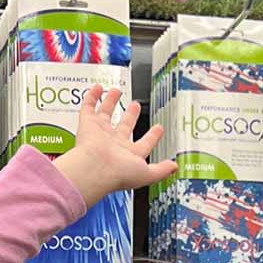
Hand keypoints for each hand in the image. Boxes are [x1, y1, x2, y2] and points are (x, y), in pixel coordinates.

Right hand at [54, 85, 175, 208]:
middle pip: (124, 127)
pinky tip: (97, 88)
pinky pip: (88, 108)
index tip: (159, 128)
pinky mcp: (87, 125)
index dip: (152, 136)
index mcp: (128, 155)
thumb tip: (175, 167)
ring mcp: (100, 133)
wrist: (95, 169)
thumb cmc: (118, 173)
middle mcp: (114, 144)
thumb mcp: (147, 173)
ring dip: (111, 102)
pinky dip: (91, 97)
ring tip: (116, 92)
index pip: (143, 144)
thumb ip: (161, 170)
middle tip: (135, 106)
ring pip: (106, 114)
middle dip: (130, 116)